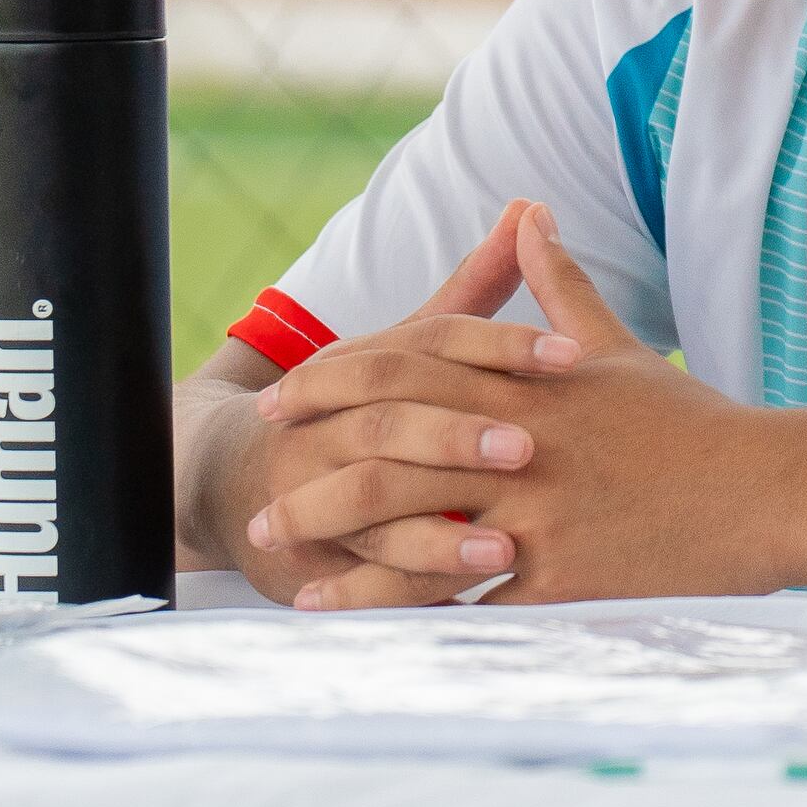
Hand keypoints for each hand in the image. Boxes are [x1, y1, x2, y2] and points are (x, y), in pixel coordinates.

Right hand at [191, 202, 564, 603]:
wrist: (233, 479)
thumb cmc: (355, 409)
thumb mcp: (409, 347)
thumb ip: (473, 290)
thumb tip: (529, 207)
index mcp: (364, 362)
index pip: (431, 341)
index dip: (500, 344)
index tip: (572, 355)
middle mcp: (329, 420)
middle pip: (392, 419)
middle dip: (458, 435)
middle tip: (530, 446)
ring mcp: (311, 488)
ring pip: (370, 500)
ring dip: (438, 526)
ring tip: (508, 545)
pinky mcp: (308, 553)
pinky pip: (359, 571)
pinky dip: (410, 584)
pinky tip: (464, 599)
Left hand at [258, 205, 806, 609]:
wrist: (765, 489)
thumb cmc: (691, 423)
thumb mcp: (616, 347)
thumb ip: (560, 284)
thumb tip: (531, 213)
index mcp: (526, 385)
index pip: (407, 371)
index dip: (336, 384)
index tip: (286, 401)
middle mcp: (521, 445)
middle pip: (390, 452)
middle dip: (316, 475)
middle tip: (262, 501)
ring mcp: (538, 513)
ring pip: (413, 527)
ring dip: (339, 550)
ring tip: (283, 568)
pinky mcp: (560, 576)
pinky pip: (466, 598)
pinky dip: (403, 611)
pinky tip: (360, 624)